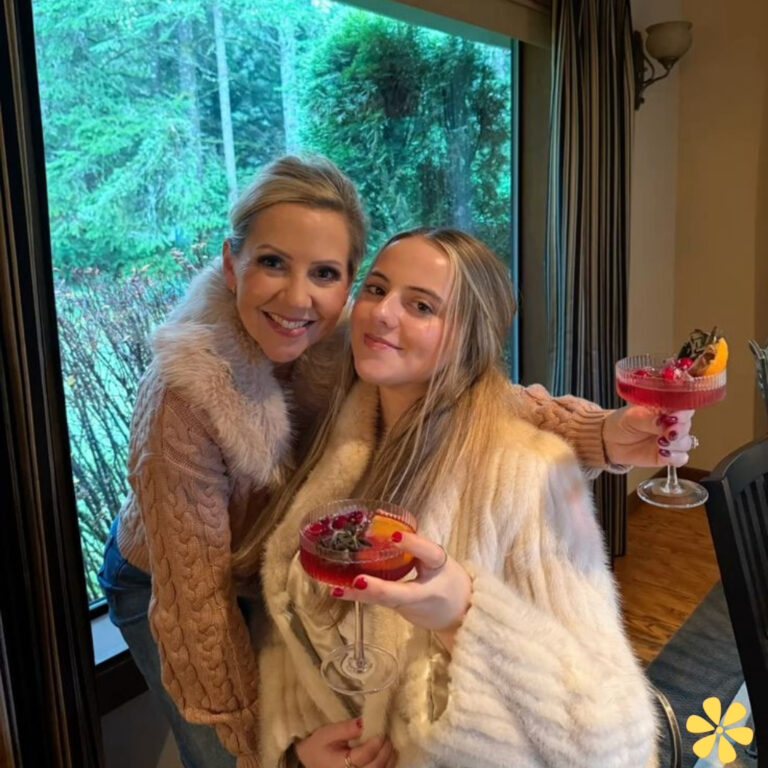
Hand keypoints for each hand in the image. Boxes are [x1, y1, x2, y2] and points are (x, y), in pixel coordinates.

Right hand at [295, 719, 395, 767]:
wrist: (310, 762)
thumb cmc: (318, 746)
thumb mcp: (328, 733)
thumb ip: (346, 728)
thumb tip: (364, 722)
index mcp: (341, 765)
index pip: (366, 755)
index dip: (377, 742)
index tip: (382, 730)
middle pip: (376, 766)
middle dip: (385, 749)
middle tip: (387, 735)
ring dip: (389, 758)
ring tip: (389, 743)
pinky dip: (387, 764)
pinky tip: (388, 754)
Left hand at [331, 531, 471, 650]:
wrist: (461, 615)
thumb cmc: (448, 580)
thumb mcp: (438, 560)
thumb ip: (416, 547)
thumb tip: (386, 527)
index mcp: (439, 569)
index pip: (430, 555)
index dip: (413, 545)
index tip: (394, 536)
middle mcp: (423, 592)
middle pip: (400, 593)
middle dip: (377, 589)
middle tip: (357, 581)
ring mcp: (409, 606)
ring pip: (385, 601)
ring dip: (361, 595)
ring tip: (338, 589)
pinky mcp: (400, 611)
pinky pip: (380, 602)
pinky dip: (362, 595)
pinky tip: (340, 590)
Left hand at [602, 407, 695, 466]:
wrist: (609, 441)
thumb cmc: (621, 423)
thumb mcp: (632, 416)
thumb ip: (649, 418)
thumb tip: (663, 421)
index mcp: (666, 408)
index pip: (683, 406)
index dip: (682, 412)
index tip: (675, 417)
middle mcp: (672, 424)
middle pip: (686, 425)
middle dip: (680, 429)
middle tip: (669, 431)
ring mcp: (671, 440)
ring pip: (686, 442)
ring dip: (677, 444)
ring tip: (661, 443)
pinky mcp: (668, 456)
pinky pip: (680, 458)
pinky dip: (674, 457)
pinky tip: (663, 453)